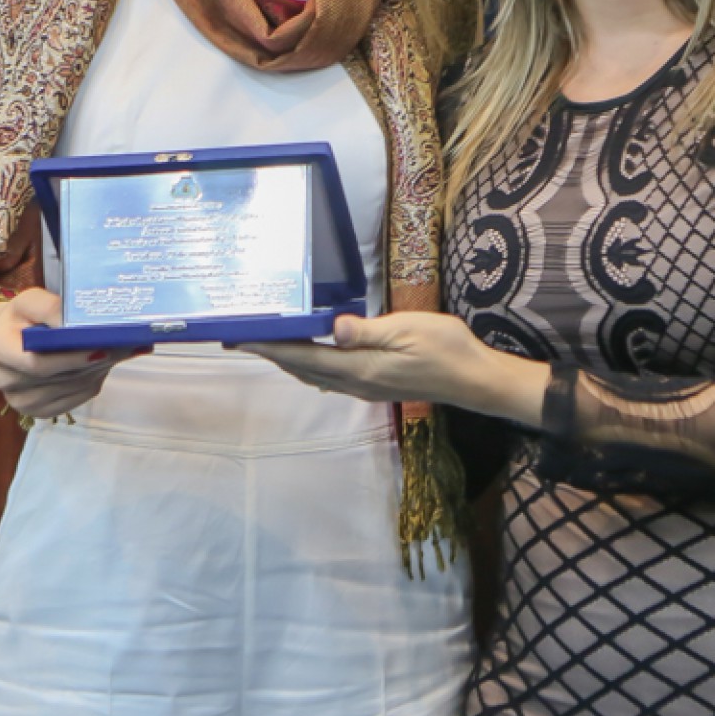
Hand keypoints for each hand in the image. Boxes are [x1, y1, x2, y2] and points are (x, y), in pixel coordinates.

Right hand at [0, 287, 147, 418]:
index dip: (70, 359)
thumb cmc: (23, 316)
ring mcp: (22, 401)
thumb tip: (79, 322)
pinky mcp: (39, 411)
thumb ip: (51, 307)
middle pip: (58, 379)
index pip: (36, 364)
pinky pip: (75, 400)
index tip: (100, 347)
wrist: (11, 336)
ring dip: (96, 372)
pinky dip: (92, 383)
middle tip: (123, 348)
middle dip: (92, 363)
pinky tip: (101, 366)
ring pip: (71, 390)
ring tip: (118, 352)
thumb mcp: (30, 300)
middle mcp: (6, 381)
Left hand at [244, 311, 545, 423]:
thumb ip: (367, 332)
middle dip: (270, 353)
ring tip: (266, 343)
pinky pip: (330, 376)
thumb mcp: (408, 330)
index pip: (303, 357)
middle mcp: (355, 382)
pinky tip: (309, 354)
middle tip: (239, 338)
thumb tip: (333, 329)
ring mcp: (365, 386)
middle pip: (302, 368)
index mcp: (359, 369)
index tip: (240, 338)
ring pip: (314, 374)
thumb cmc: (447, 350)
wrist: (475, 380)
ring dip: (288, 360)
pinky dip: (309, 364)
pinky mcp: (375, 384)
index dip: (270, 348)